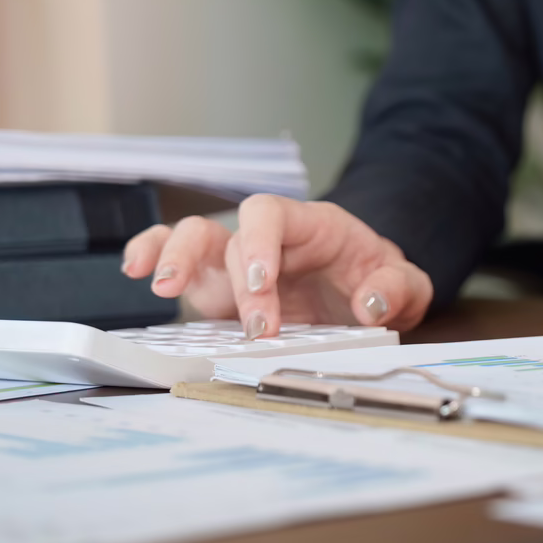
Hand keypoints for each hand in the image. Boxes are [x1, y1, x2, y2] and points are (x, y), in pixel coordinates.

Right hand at [121, 194, 432, 337]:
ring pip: (192, 238)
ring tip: (162, 288)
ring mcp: (236, 260)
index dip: (259, 242)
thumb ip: (396, 287)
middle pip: (231, 236)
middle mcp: (267, 238)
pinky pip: (177, 261)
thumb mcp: (406, 283)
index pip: (272, 214)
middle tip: (258, 328)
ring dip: (174, 258)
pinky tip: (137, 271)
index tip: (262, 283)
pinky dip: (151, 256)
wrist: (366, 288)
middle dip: (237, 284)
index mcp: (311, 226)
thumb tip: (371, 304)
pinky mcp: (218, 288)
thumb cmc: (377, 278)